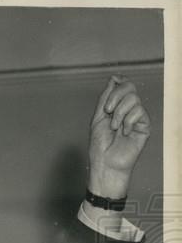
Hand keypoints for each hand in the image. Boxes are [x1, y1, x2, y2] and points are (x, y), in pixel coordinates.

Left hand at [88, 76, 149, 198]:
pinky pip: (139, 111)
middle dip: (115, 97)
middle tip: (107, 112)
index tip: (111, 86)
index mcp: (116, 106)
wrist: (105, 163)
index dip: (118, 83)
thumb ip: (104, 98)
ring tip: (114, 127)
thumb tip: (113, 79)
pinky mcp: (145, 125)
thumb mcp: (98, 118)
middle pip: (129, 87)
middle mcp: (128, 109)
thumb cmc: (100, 145)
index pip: (122, 85)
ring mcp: (137, 116)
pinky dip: (128, 121)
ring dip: (119, 113)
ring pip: (133, 99)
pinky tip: (124, 132)